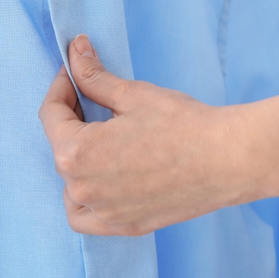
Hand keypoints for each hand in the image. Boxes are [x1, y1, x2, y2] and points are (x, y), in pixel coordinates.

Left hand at [39, 35, 278, 235]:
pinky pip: (91, 217)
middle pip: (61, 150)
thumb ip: (94, 78)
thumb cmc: (183, 124)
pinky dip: (90, 201)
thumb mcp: (132, 95)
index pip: (50, 115)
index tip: (73, 75)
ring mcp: (105, 214)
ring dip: (77, 164)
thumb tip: (75, 51)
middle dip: (72, 122)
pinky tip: (107, 179)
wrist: (228, 158)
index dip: (60, 88)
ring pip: (72, 188)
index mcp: (76, 153)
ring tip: (101, 141)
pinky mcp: (126, 226)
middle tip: (92, 99)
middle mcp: (83, 190)